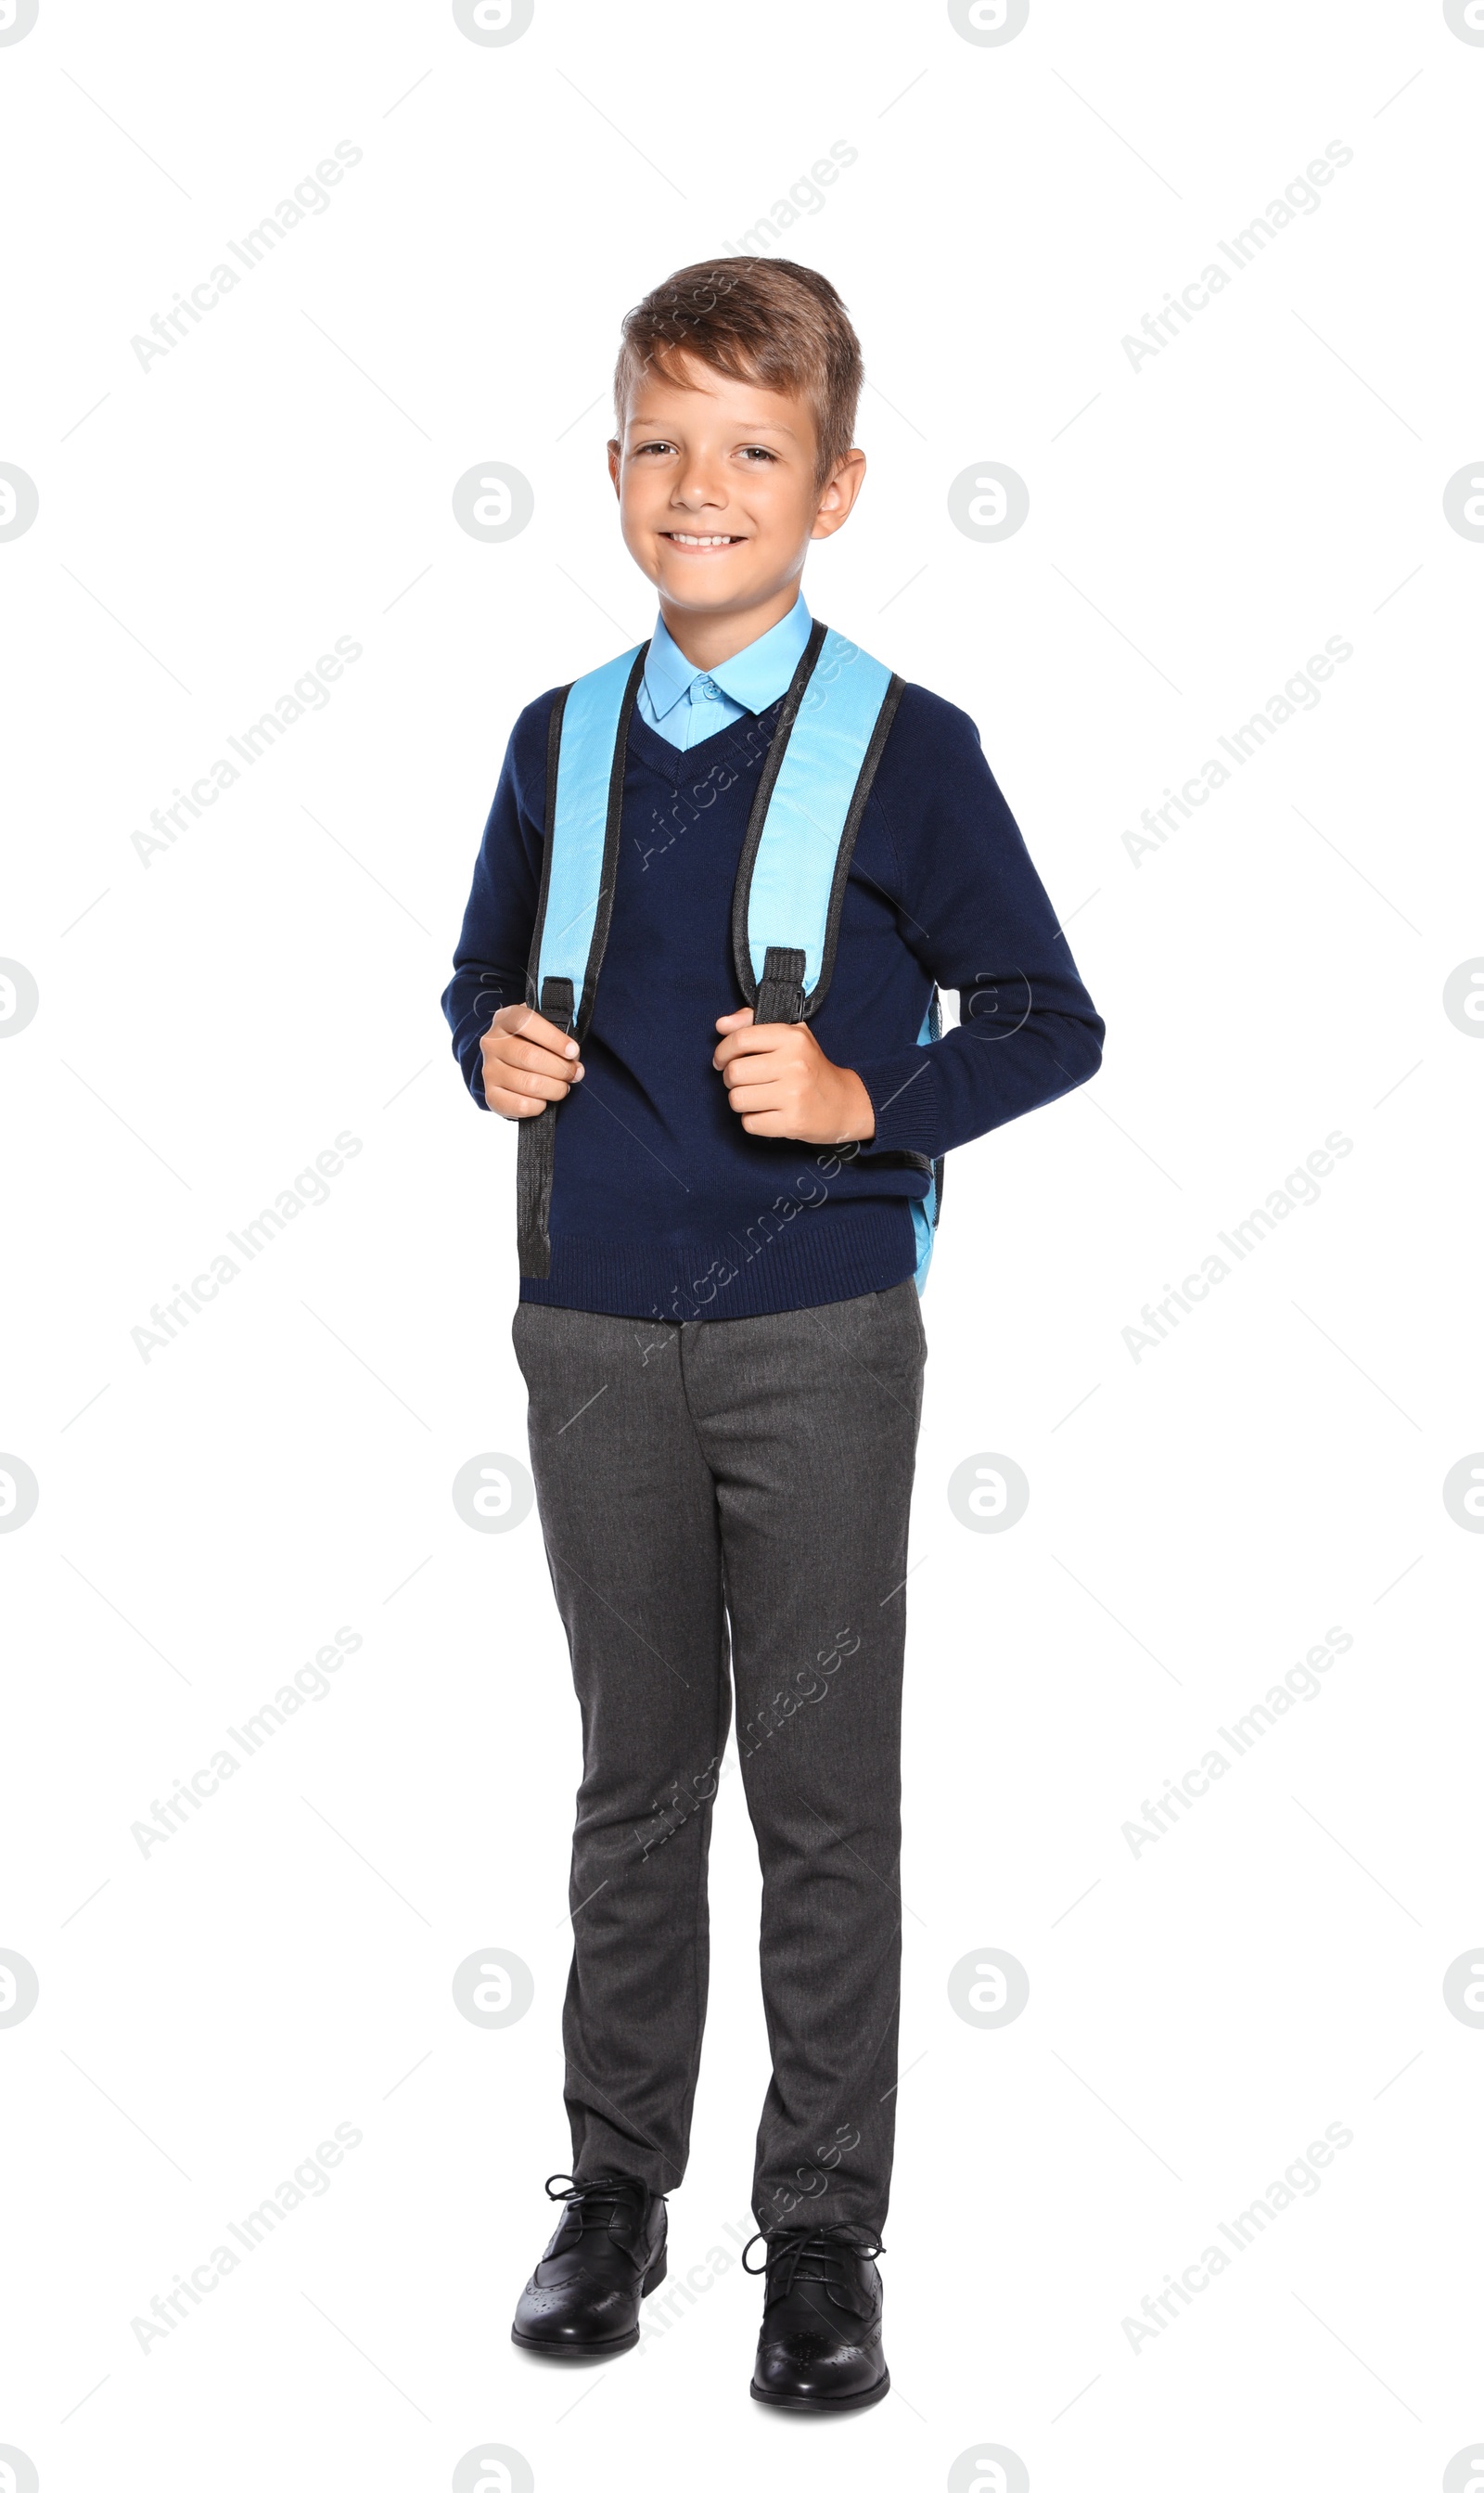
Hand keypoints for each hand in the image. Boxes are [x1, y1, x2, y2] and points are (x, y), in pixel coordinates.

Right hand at [480, 1003, 583, 1118]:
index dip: (553, 1038)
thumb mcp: (542, 1028)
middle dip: (560, 1068)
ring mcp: (489, 1070)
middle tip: (575, 1073)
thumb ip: (557, 1034)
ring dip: (555, 1088)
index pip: (526, 1022)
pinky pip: (521, 1105)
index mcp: (505, 1019)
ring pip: (528, 1083)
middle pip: (529, 1056)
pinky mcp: (491, 1095)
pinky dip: (539, 1105)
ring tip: (563, 1087)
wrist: (509, 1065)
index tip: (573, 1051)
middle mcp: (492, 1043)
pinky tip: (544, 1100)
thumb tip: (572, 1056)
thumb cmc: (532, 1044)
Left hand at [712, 1007, 875, 1143]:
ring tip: (758, 1098)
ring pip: (737, 1099)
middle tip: (746, 1081)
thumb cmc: (811, 1068)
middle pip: (734, 1072)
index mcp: (793, 1038)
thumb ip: (753, 1023)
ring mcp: (794, 1095)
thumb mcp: (790, 1036)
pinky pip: (749, 1123)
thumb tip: (722, 1025)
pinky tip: (769, 1114)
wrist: (845, 1104)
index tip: (722, 1061)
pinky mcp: (792, 1123)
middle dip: (732, 1080)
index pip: (740, 1039)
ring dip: (742, 1101)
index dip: (722, 1051)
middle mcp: (794, 1064)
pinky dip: (754, 1121)